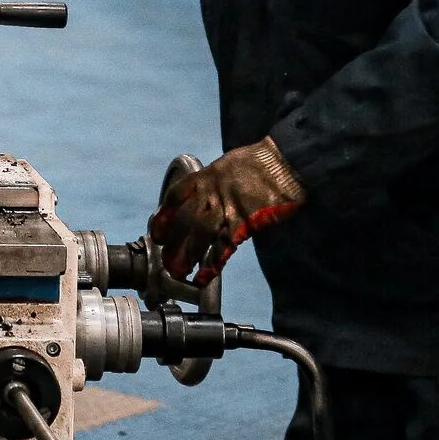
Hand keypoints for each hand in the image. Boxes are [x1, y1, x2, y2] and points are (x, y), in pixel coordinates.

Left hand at [149, 138, 305, 285]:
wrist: (282, 163)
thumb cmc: (257, 163)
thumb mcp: (226, 166)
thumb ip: (212, 184)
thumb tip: (203, 198)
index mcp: (205, 177)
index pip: (175, 197)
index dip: (163, 217)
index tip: (157, 233)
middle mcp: (211, 192)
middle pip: (184, 220)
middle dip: (173, 242)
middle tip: (166, 261)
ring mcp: (226, 207)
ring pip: (200, 234)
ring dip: (188, 255)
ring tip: (180, 272)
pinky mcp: (244, 221)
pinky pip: (225, 245)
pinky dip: (214, 262)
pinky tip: (205, 276)